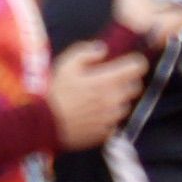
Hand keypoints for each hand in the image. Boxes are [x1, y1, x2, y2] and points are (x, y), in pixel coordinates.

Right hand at [46, 37, 155, 151]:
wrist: (45, 123)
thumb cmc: (55, 91)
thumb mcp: (67, 64)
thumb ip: (87, 52)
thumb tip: (102, 49)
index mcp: (106, 80)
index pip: (137, 68)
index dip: (136, 63)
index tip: (132, 62)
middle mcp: (114, 99)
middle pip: (135, 87)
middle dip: (128, 81)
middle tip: (113, 78)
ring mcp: (111, 118)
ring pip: (126, 105)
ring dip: (119, 99)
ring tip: (101, 97)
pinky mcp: (106, 132)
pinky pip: (115, 122)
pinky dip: (110, 116)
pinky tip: (95, 113)